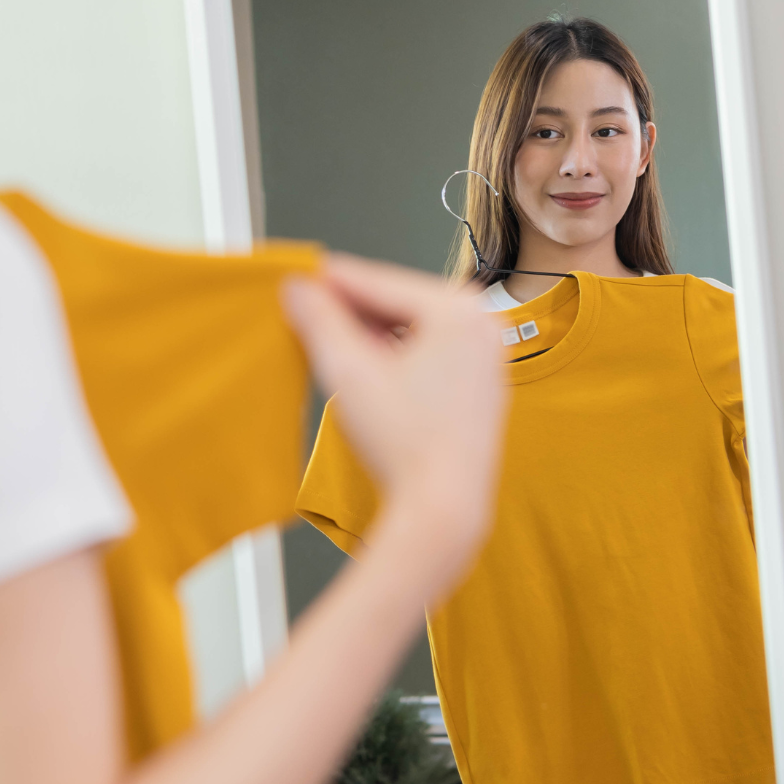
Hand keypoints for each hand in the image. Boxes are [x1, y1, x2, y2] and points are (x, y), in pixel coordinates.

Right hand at [285, 253, 507, 582]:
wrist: (442, 508)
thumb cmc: (407, 446)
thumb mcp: (348, 371)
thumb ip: (319, 320)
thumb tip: (297, 287)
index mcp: (460, 311)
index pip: (380, 281)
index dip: (331, 280)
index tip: (300, 275)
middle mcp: (483, 329)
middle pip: (400, 303)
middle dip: (352, 311)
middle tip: (308, 311)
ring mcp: (487, 361)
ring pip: (414, 331)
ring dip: (371, 336)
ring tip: (331, 345)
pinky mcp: (480, 390)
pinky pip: (430, 356)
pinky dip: (396, 358)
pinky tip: (366, 374)